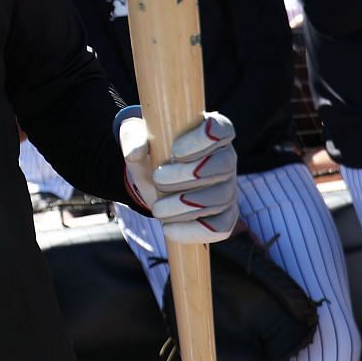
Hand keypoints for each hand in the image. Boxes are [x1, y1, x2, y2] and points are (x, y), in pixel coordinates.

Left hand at [114, 107, 237, 243]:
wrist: (152, 178)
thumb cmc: (151, 149)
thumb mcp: (137, 138)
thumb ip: (133, 138)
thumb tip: (135, 151)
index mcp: (211, 131)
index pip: (222, 129)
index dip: (204, 139)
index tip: (175, 150)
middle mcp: (226, 158)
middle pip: (223, 165)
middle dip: (187, 175)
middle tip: (157, 178)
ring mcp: (228, 187)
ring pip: (220, 198)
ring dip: (185, 205)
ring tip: (157, 208)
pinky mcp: (224, 214)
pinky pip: (221, 227)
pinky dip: (195, 231)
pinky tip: (170, 229)